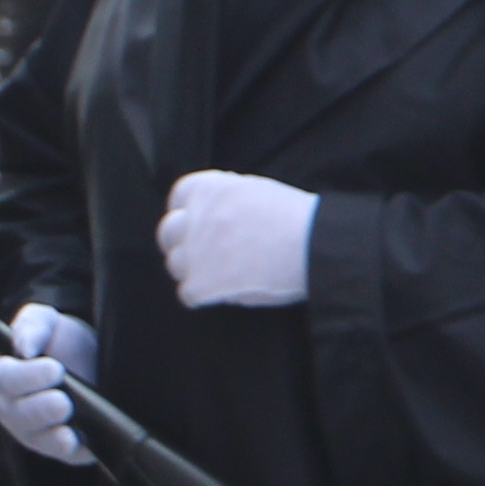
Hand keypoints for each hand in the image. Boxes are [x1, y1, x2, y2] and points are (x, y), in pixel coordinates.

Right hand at [0, 300, 95, 465]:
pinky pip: (62, 455)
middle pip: (19, 415)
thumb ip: (32, 326)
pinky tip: (77, 443)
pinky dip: (69, 450)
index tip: (55, 369)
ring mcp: (33, 432)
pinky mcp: (60, 449)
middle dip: (41, 409)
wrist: (90, 360)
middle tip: (63, 401)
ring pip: (37, 439)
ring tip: (68, 428)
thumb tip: (24, 348)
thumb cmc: (57, 341)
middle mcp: (11, 409)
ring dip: (53, 435)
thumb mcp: (47, 321)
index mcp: (2, 376)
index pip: (5, 380)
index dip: (28, 377)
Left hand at [157, 170, 316, 308]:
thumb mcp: (258, 191)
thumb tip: (216, 207)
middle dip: (183, 242)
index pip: (179, 197)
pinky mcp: (203, 283)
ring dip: (194, 271)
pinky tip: (224, 293)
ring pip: (176, 264)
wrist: (315, 245)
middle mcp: (197, 216)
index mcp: (211, 188)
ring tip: (220, 276)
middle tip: (204, 254)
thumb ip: (229, 197)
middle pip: (169, 232)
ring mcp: (196, 251)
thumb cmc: (297, 219)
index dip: (188, 212)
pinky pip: (188, 294)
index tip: (197, 224)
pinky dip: (204, 297)